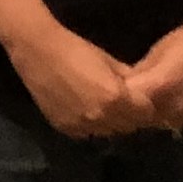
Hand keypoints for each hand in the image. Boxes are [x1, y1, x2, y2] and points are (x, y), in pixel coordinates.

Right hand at [11, 22, 145, 139]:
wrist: (37, 51)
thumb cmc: (75, 49)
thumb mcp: (108, 61)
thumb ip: (128, 79)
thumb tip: (141, 89)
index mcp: (115, 99)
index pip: (145, 113)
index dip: (145, 105)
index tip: (141, 98)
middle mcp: (101, 118)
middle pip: (129, 126)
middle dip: (130, 115)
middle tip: (124, 102)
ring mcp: (82, 126)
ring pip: (108, 131)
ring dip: (111, 122)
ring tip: (103, 105)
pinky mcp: (66, 129)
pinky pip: (88, 132)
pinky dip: (90, 124)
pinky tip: (83, 108)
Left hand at [124, 18, 182, 133]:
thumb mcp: (157, 53)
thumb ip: (140, 75)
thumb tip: (125, 87)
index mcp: (159, 87)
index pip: (129, 104)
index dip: (121, 101)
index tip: (115, 96)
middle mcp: (175, 108)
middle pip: (146, 117)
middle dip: (137, 109)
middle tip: (133, 99)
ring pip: (164, 122)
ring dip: (156, 113)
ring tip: (155, 99)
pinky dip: (176, 113)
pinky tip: (176, 100)